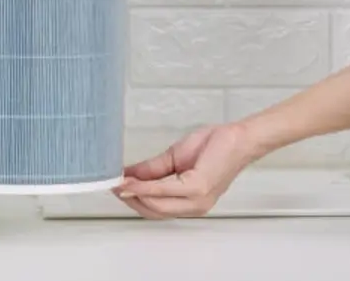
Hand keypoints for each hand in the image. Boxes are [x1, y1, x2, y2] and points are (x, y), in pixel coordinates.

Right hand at [113, 123, 257, 218]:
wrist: (237, 138)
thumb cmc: (213, 147)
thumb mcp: (174, 159)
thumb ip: (152, 170)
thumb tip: (129, 175)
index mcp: (189, 202)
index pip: (156, 209)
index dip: (133, 200)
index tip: (115, 188)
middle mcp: (194, 207)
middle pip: (153, 210)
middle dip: (130, 198)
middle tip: (112, 185)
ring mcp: (196, 200)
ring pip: (156, 203)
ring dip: (134, 193)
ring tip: (118, 182)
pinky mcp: (197, 187)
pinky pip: (164, 189)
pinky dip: (145, 186)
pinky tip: (133, 179)